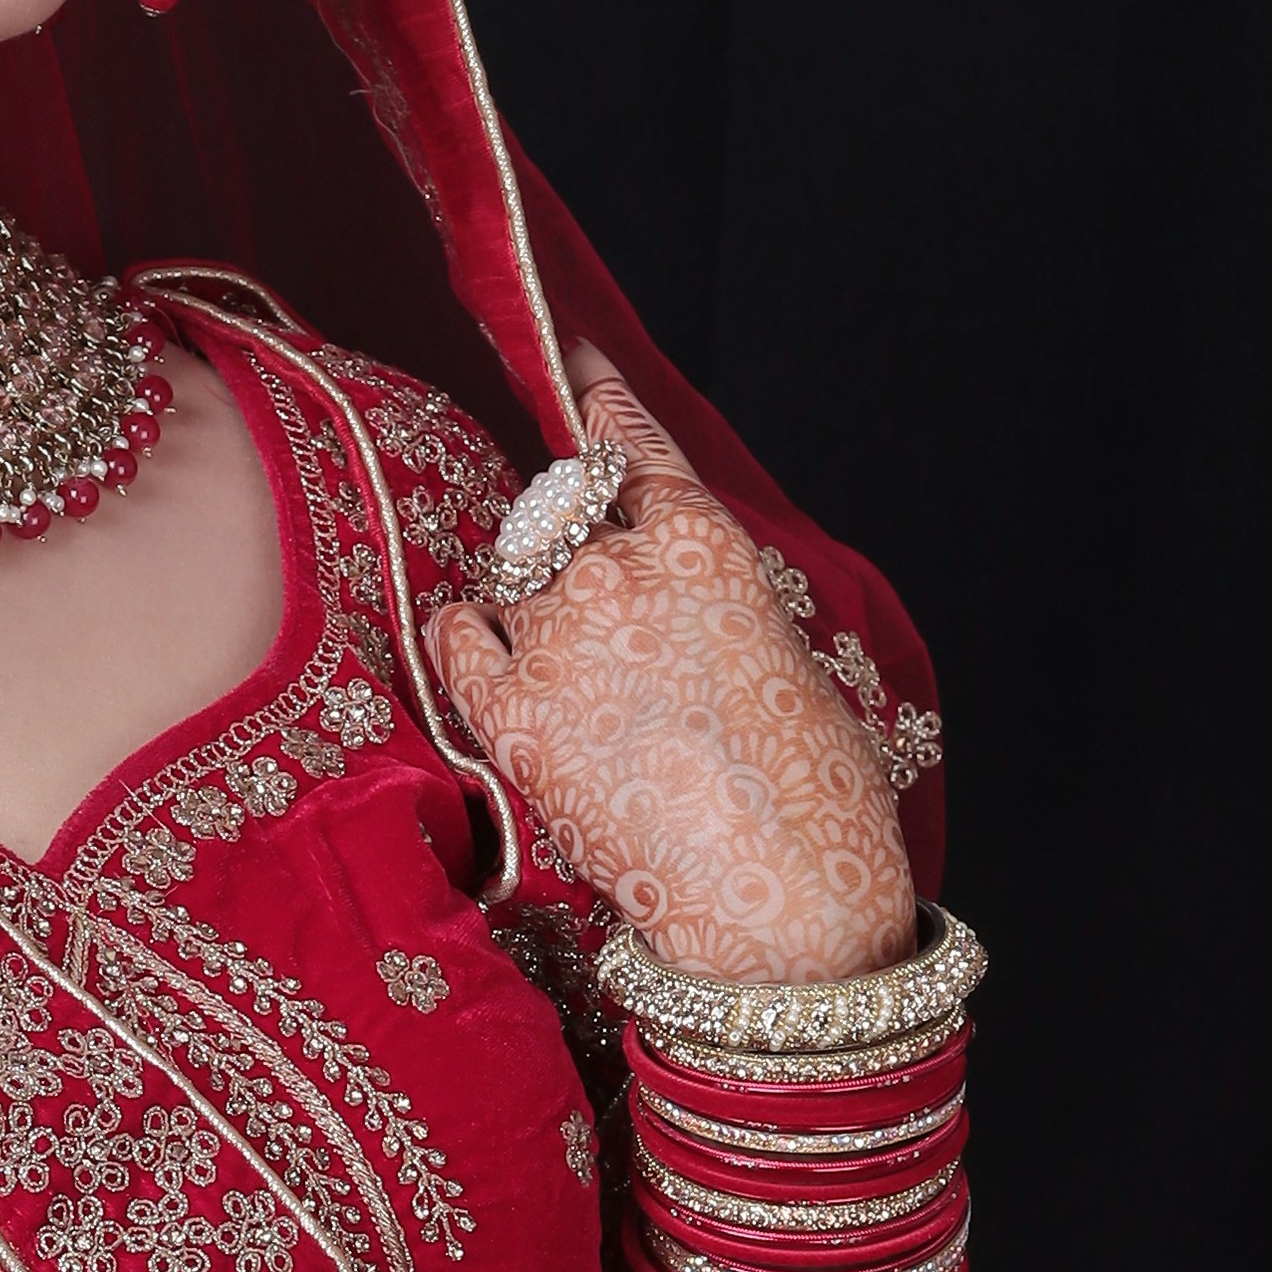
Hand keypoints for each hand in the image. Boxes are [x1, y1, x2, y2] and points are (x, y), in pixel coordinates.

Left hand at [430, 357, 914, 985]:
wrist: (778, 909)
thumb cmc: (813, 798)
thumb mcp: (789, 662)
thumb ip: (715, 602)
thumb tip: (675, 588)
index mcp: (706, 547)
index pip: (633, 443)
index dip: (600, 398)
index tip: (574, 362)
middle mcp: (619, 572)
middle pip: (561, 506)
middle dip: (570, 532)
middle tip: (595, 594)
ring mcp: (555, 640)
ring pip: (512, 568)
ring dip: (528, 592)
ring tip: (572, 657)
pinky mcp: (507, 715)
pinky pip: (458, 634)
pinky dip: (468, 632)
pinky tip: (484, 648)